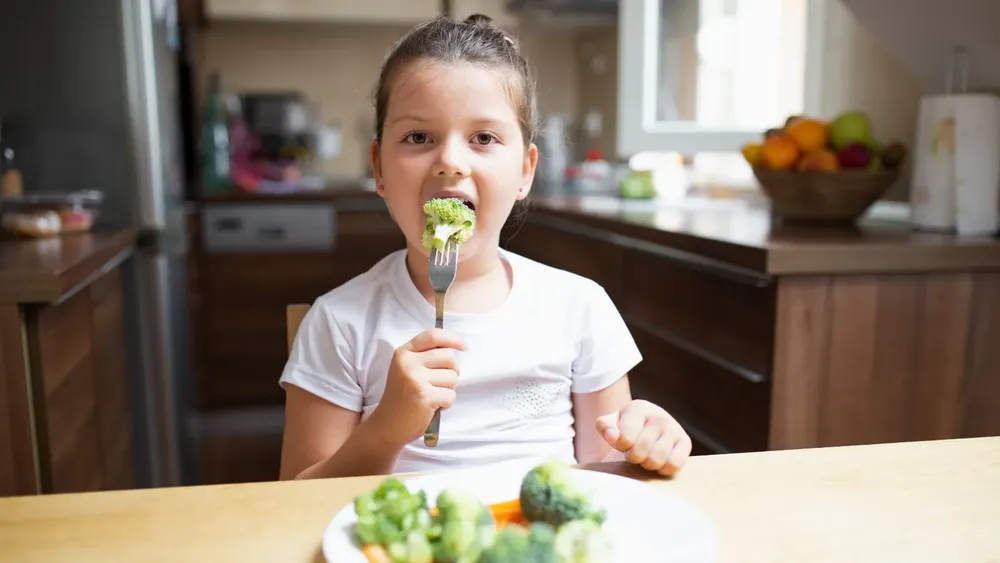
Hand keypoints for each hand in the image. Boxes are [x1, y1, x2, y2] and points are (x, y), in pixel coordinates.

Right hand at [369, 328, 465, 445]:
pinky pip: (451, 395)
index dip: (453, 339)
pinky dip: (446, 403)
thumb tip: (455, 347)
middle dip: (453, 371)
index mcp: (403, 353)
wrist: (387, 425)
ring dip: (448, 389)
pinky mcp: (425, 397)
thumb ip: (425, 356)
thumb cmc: (402, 397)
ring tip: (432, 396)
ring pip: (453, 377)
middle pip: (449, 357)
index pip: (433, 336)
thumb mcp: (406, 369)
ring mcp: (415, 380)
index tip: (464, 346)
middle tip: (441, 383)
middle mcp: (408, 363)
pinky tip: (432, 406)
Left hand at [595, 400, 691, 476]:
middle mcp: (659, 416)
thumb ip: (605, 428)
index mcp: (639, 408)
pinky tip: (659, 460)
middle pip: (641, 451)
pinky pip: (673, 465)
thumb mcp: (611, 424)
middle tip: (634, 451)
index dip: (621, 446)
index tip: (622, 443)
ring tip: (646, 455)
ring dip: (647, 464)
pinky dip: (663, 469)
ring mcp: (674, 428)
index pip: (626, 438)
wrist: (649, 427)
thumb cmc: (626, 428)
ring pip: (656, 460)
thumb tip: (612, 436)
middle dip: (634, 457)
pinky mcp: (685, 442)